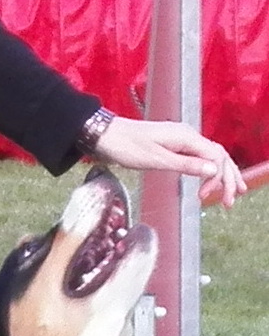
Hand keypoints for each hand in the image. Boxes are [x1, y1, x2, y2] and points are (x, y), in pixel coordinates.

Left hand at [92, 116, 245, 208]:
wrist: (105, 134)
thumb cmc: (126, 147)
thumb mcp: (156, 160)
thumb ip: (186, 165)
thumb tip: (214, 170)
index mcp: (186, 137)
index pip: (217, 157)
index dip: (221, 178)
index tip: (213, 198)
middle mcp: (188, 135)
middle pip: (219, 156)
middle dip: (228, 178)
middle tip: (231, 201)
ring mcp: (181, 139)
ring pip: (211, 155)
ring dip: (221, 174)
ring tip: (228, 194)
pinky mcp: (173, 144)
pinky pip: (198, 156)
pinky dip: (207, 170)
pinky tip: (208, 181)